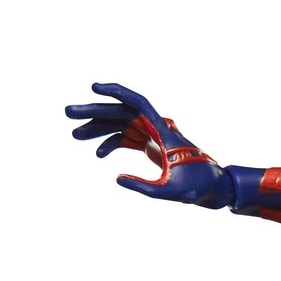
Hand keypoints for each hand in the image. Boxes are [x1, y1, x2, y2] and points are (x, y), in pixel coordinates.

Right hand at [65, 83, 228, 206]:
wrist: (213, 188)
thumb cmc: (198, 187)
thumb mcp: (171, 191)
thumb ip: (144, 186)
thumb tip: (117, 179)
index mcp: (163, 131)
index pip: (138, 103)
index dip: (116, 92)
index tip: (94, 88)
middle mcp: (156, 128)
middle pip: (121, 112)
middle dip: (94, 112)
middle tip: (68, 113)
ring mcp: (152, 136)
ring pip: (120, 125)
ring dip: (97, 129)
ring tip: (74, 135)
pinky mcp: (151, 146)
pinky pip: (126, 139)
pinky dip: (111, 143)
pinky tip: (97, 154)